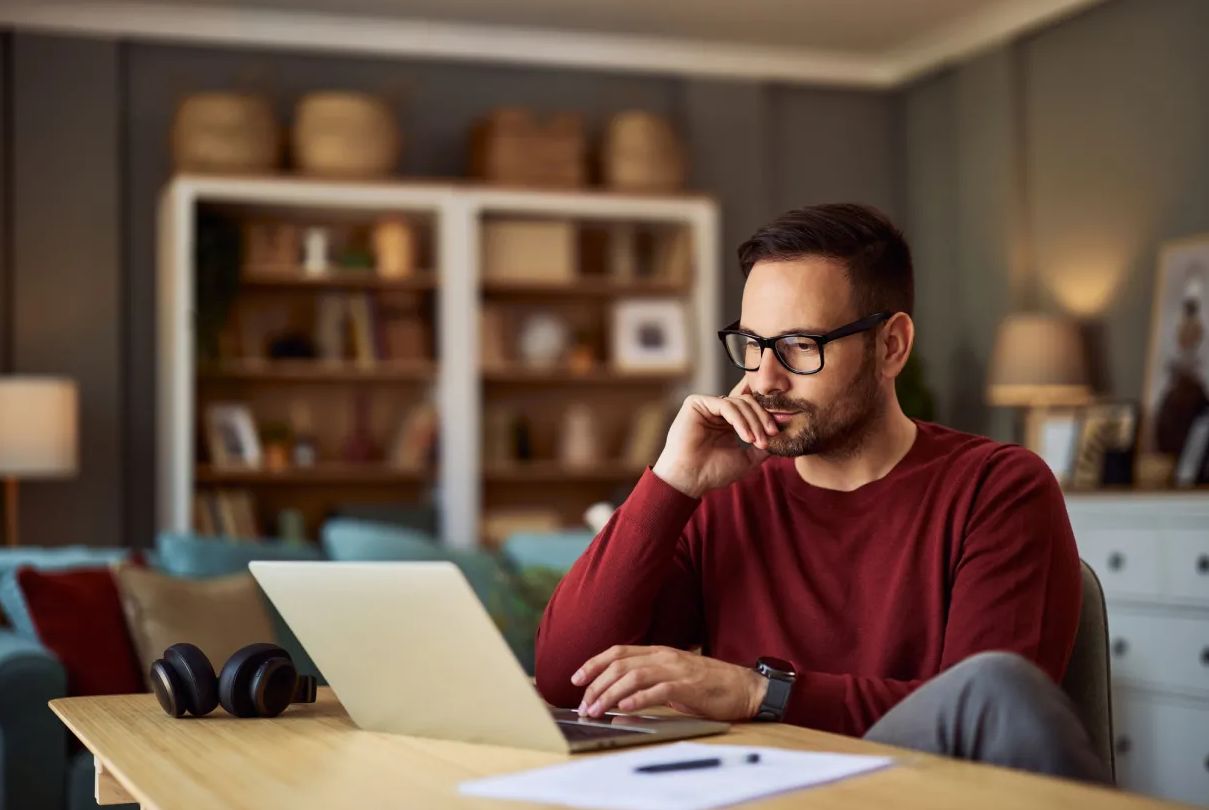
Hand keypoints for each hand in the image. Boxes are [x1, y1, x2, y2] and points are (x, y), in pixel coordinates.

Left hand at [570, 645, 768, 721]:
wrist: (745, 688)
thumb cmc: (709, 685)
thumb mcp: (674, 677)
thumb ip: (650, 680)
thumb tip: (619, 695)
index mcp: (659, 652)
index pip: (618, 652)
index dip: (594, 663)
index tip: (576, 678)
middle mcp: (664, 656)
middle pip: (620, 664)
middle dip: (596, 684)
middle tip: (583, 704)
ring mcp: (677, 670)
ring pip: (633, 676)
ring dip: (610, 694)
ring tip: (596, 710)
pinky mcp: (689, 686)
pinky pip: (658, 690)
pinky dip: (638, 699)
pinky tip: (624, 709)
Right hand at [651, 379, 776, 497]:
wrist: (690, 479)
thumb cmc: (713, 472)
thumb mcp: (746, 459)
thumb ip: (762, 447)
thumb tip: (782, 437)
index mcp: (726, 422)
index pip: (751, 409)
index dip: (765, 418)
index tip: (776, 434)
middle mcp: (716, 411)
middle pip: (747, 402)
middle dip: (762, 418)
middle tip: (770, 435)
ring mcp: (706, 406)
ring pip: (738, 402)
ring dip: (752, 421)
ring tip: (756, 440)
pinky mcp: (696, 403)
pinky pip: (725, 404)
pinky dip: (739, 419)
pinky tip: (745, 436)